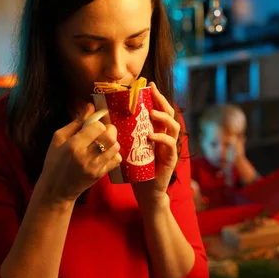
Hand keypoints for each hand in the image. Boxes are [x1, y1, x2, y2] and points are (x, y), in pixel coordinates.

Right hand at [38, 103, 122, 202]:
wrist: (56, 189)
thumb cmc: (54, 161)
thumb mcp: (58, 139)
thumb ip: (76, 122)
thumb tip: (90, 106)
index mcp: (73, 145)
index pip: (97, 126)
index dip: (97, 123)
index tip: (93, 124)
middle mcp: (86, 156)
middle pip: (110, 136)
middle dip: (109, 129)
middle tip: (102, 131)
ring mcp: (96, 167)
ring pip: (116, 146)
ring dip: (111, 141)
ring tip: (102, 143)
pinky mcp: (102, 174)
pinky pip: (117, 159)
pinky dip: (114, 153)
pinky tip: (104, 153)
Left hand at [132, 82, 179, 206]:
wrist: (145, 192)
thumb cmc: (136, 170)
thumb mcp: (128, 148)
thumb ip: (123, 135)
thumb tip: (104, 119)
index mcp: (157, 132)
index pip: (160, 110)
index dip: (156, 97)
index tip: (149, 85)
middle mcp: (166, 137)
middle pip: (170, 114)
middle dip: (162, 101)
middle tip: (153, 92)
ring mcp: (170, 148)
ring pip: (174, 127)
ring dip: (163, 118)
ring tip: (152, 113)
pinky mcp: (170, 160)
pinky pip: (169, 145)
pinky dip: (161, 139)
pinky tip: (151, 136)